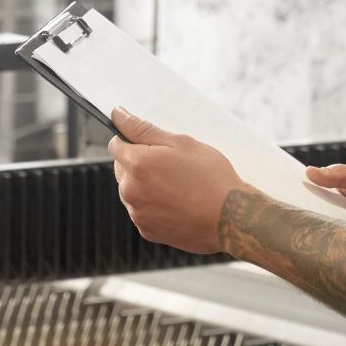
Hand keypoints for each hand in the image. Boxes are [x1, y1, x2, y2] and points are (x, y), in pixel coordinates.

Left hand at [108, 107, 244, 254]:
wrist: (230, 218)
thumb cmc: (210, 177)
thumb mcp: (181, 142)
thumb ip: (143, 128)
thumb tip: (118, 114)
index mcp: (137, 164)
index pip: (116, 145)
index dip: (133, 141)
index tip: (150, 145)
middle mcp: (131, 190)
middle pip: (122, 169)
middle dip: (139, 164)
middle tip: (172, 166)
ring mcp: (137, 213)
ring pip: (132, 191)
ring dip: (146, 186)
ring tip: (178, 187)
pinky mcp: (146, 230)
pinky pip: (142, 211)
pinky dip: (154, 206)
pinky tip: (177, 203)